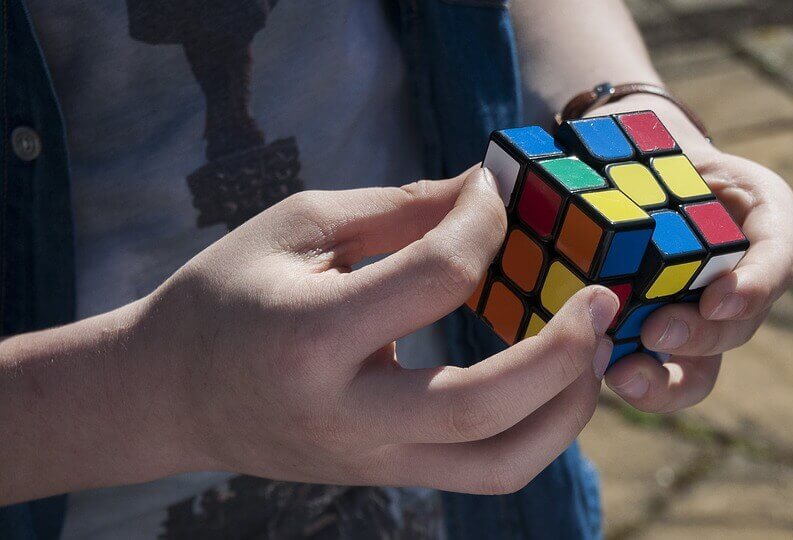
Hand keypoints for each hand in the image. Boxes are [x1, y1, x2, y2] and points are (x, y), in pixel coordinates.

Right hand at [139, 167, 619, 494]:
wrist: (170, 395)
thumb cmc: (227, 296)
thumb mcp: (298, 228)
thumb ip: (399, 211)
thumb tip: (486, 192)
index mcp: (309, 336)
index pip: (433, 279)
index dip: (481, 224)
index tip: (491, 194)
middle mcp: (345, 414)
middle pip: (483, 406)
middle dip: (563, 349)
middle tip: (603, 298)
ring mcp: (371, 459)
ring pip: (500, 464)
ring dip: (568, 408)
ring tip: (593, 349)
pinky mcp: (388, 476)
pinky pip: (485, 471)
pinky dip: (538, 430)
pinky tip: (552, 380)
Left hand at [589, 95, 792, 412]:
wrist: (643, 185)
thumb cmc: (660, 158)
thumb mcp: (667, 138)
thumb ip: (653, 149)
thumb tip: (601, 152)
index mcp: (764, 224)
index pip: (776, 260)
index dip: (752, 288)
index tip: (718, 302)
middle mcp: (746, 281)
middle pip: (739, 325)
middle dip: (700, 335)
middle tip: (657, 332)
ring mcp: (708, 321)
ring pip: (706, 368)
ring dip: (669, 379)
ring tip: (627, 377)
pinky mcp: (667, 344)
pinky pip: (666, 377)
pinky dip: (642, 385)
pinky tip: (610, 379)